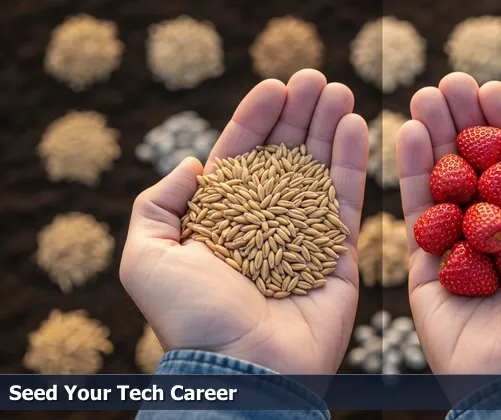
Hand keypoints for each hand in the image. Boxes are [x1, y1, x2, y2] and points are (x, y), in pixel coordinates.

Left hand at [120, 70, 367, 373]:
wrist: (241, 369)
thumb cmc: (190, 318)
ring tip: (339, 91)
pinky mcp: (338, 256)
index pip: (242, 157)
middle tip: (316, 78)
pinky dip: (352, 164)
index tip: (275, 85)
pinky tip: (355, 126)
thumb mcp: (145, 257)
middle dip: (300, 115)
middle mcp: (264, 225)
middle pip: (285, 157)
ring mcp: (304, 238)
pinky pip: (347, 203)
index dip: (257, 119)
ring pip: (319, 172)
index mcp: (221, 221)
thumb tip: (191, 164)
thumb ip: (155, 204)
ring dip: (329, 128)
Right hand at [397, 73, 500, 373]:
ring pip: (446, 179)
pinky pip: (417, 210)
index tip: (491, 87)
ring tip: (425, 94)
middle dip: (464, 120)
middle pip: (479, 162)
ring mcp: (462, 245)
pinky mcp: (426, 264)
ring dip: (434, 134)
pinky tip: (407, 130)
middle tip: (449, 82)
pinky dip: (411, 170)